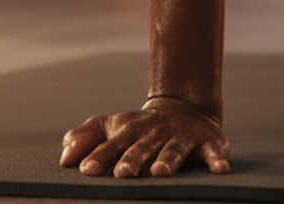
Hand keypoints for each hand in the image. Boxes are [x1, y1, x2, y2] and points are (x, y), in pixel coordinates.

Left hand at [60, 95, 229, 177]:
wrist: (183, 109)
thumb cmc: (138, 128)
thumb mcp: (112, 127)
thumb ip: (85, 137)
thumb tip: (63, 158)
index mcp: (129, 131)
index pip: (110, 145)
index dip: (98, 156)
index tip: (85, 170)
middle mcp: (154, 133)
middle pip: (141, 148)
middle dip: (131, 160)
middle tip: (121, 174)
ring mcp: (181, 137)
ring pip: (172, 151)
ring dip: (167, 161)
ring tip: (159, 173)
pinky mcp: (208, 142)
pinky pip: (213, 152)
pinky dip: (217, 160)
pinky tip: (220, 170)